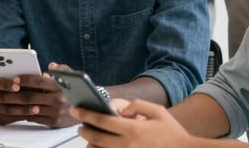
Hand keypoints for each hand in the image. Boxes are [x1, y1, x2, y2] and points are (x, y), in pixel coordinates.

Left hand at [0, 73, 75, 128]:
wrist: (87, 110)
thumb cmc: (75, 91)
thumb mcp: (71, 76)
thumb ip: (61, 69)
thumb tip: (51, 66)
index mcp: (60, 87)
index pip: (38, 82)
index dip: (25, 79)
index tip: (15, 78)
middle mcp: (57, 100)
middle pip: (32, 96)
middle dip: (17, 92)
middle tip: (8, 89)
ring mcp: (55, 112)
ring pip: (31, 108)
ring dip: (19, 104)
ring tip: (10, 98)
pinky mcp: (54, 122)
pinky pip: (35, 118)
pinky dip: (26, 113)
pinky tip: (20, 108)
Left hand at [71, 100, 191, 147]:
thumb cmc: (173, 133)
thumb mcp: (158, 111)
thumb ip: (137, 105)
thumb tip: (120, 110)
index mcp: (132, 129)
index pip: (101, 121)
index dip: (86, 114)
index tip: (75, 109)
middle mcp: (126, 146)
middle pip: (96, 138)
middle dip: (84, 130)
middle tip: (80, 126)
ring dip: (91, 145)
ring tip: (90, 138)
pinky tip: (100, 147)